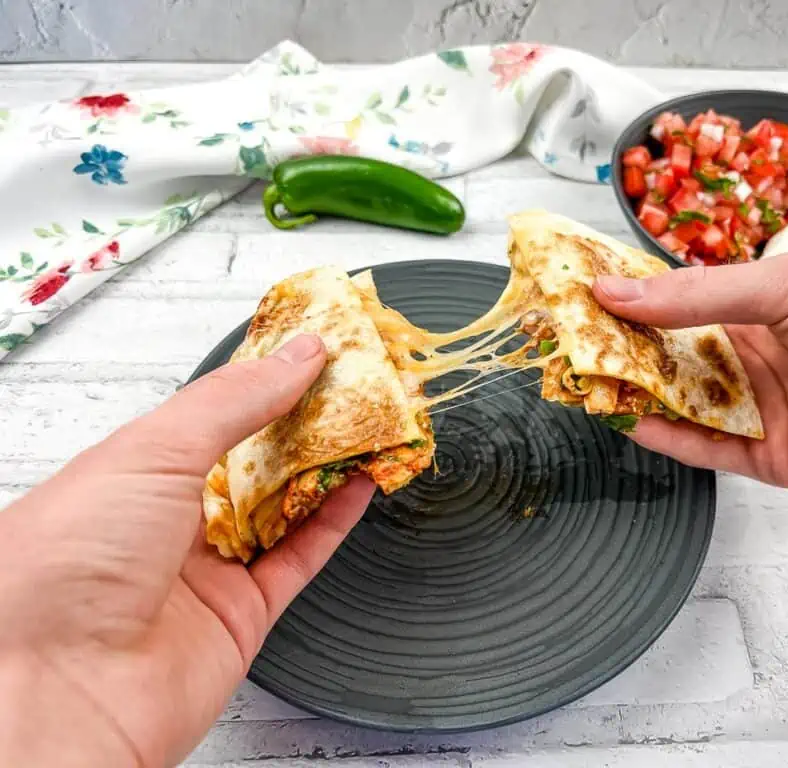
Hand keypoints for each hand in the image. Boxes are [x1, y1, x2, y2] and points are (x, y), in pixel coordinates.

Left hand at [0, 334, 375, 766]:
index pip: (215, 412)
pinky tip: (360, 484)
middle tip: (355, 383)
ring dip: (330, 468)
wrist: (56, 694)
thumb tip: (296, 355)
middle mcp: (170, 520)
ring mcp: (207, 569)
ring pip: (285, 507)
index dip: (266, 378)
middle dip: (306, 421)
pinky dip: (336, 521)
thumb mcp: (152, 452)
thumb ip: (234, 401)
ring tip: (371, 424)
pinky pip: (301, 558)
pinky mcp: (243, 616)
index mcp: (133, 471)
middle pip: (257, 459)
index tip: (312, 349)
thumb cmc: (63, 567)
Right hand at [595, 253, 787, 493]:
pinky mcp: (768, 457)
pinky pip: (704, 447)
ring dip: (630, 390)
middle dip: (617, 345)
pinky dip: (663, 433)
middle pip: (668, 355)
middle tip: (561, 336)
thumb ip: (697, 296)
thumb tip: (616, 292)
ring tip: (578, 374)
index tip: (576, 289)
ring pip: (679, 402)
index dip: (627, 296)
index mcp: (761, 306)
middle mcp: (755, 357)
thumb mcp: (786, 285)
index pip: (676, 301)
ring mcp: (759, 409)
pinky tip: (626, 415)